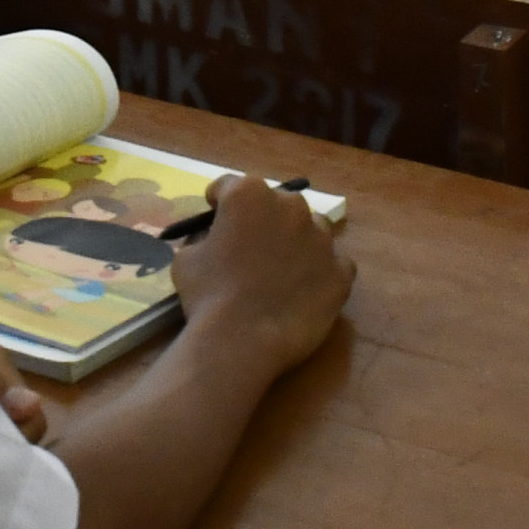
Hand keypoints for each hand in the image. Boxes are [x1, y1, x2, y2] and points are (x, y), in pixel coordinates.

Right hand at [168, 173, 352, 374]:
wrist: (242, 342)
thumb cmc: (208, 295)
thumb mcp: (187, 258)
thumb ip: (203, 238)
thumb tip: (213, 239)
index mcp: (249, 194)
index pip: (230, 186)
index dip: (219, 202)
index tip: (215, 216)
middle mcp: (291, 206)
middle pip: (276, 204)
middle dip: (263, 220)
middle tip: (250, 248)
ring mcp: (322, 238)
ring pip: (311, 229)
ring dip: (296, 242)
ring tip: (281, 271)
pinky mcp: (342, 270)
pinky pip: (332, 264)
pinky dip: (319, 272)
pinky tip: (302, 292)